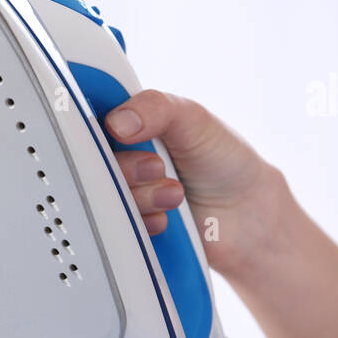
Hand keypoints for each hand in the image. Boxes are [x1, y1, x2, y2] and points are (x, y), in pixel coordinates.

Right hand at [104, 90, 281, 274]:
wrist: (247, 216)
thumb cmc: (223, 160)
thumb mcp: (194, 121)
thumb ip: (158, 109)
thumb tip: (118, 122)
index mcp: (128, 122)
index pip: (89, 117)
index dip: (90, 126)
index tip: (111, 134)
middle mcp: (120, 157)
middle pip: (91, 163)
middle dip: (126, 168)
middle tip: (157, 167)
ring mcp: (123, 192)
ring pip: (104, 198)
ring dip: (140, 197)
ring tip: (174, 194)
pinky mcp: (127, 226)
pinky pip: (115, 229)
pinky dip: (141, 224)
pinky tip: (166, 219)